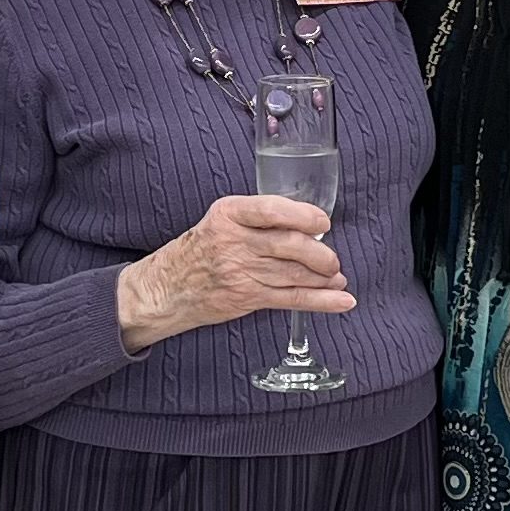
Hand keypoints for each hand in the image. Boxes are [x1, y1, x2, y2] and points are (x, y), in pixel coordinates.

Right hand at [118, 194, 352, 351]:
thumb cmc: (201, 249)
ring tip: (338, 277)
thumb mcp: (221, 220)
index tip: (322, 221)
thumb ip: (259, 218)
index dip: (301, 215)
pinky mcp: (247, 297)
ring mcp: (240, 271)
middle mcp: (234, 241)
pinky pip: (291, 298)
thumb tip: (307, 224)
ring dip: (324, 277)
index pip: (270, 210)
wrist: (167, 287)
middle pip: (287, 245)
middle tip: (331, 259)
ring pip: (293, 273)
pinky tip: (341, 299)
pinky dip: (321, 300)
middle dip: (319, 253)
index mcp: (229, 214)